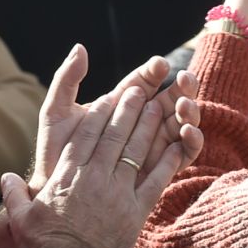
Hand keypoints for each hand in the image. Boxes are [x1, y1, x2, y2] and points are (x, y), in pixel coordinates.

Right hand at [0, 79, 203, 247]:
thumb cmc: (40, 247)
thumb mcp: (21, 218)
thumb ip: (16, 194)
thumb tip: (8, 177)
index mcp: (67, 176)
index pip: (85, 136)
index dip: (99, 114)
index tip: (109, 97)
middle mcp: (93, 180)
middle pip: (113, 136)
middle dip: (127, 110)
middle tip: (140, 90)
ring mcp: (116, 195)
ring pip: (135, 152)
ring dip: (149, 127)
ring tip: (159, 106)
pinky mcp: (135, 214)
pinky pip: (155, 181)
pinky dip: (168, 162)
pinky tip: (178, 145)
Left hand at [29, 46, 179, 192]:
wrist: (60, 200)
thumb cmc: (55, 155)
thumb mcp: (56, 114)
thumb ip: (66, 81)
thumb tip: (80, 47)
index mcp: (120, 106)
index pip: (143, 82)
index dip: (154, 72)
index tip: (160, 64)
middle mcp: (141, 124)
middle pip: (169, 100)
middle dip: (181, 88)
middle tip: (185, 80)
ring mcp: (154, 146)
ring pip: (181, 123)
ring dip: (189, 112)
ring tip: (184, 106)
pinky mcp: (162, 170)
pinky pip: (185, 153)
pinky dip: (192, 141)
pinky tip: (188, 131)